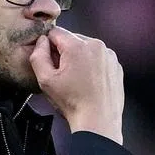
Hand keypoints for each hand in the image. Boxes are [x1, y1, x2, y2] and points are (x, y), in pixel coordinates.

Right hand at [29, 27, 123, 144]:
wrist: (98, 122)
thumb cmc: (73, 103)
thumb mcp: (46, 80)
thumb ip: (38, 55)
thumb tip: (42, 41)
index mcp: (78, 46)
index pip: (56, 32)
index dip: (48, 45)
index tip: (49, 61)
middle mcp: (96, 45)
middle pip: (72, 39)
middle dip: (64, 52)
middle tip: (63, 75)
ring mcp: (109, 55)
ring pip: (86, 49)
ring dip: (79, 58)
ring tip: (77, 80)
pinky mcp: (116, 66)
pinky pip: (99, 59)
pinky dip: (92, 66)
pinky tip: (88, 83)